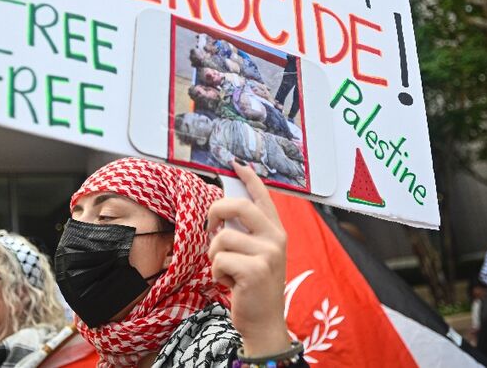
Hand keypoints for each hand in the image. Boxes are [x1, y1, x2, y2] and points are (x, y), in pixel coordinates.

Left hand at [207, 160, 289, 356]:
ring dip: (214, 256)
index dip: (249, 178)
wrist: (264, 324)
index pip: (263, 197)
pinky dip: (216, 273)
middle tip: (210, 227)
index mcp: (276, 232)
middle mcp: (276, 239)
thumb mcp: (256, 256)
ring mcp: (268, 254)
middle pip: (238, 206)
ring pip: (222, 238)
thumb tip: (221, 210)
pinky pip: (219, 259)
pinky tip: (228, 283)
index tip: (236, 164)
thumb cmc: (254, 288)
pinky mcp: (255, 270)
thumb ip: (246, 233)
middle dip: (215, 212)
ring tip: (226, 270)